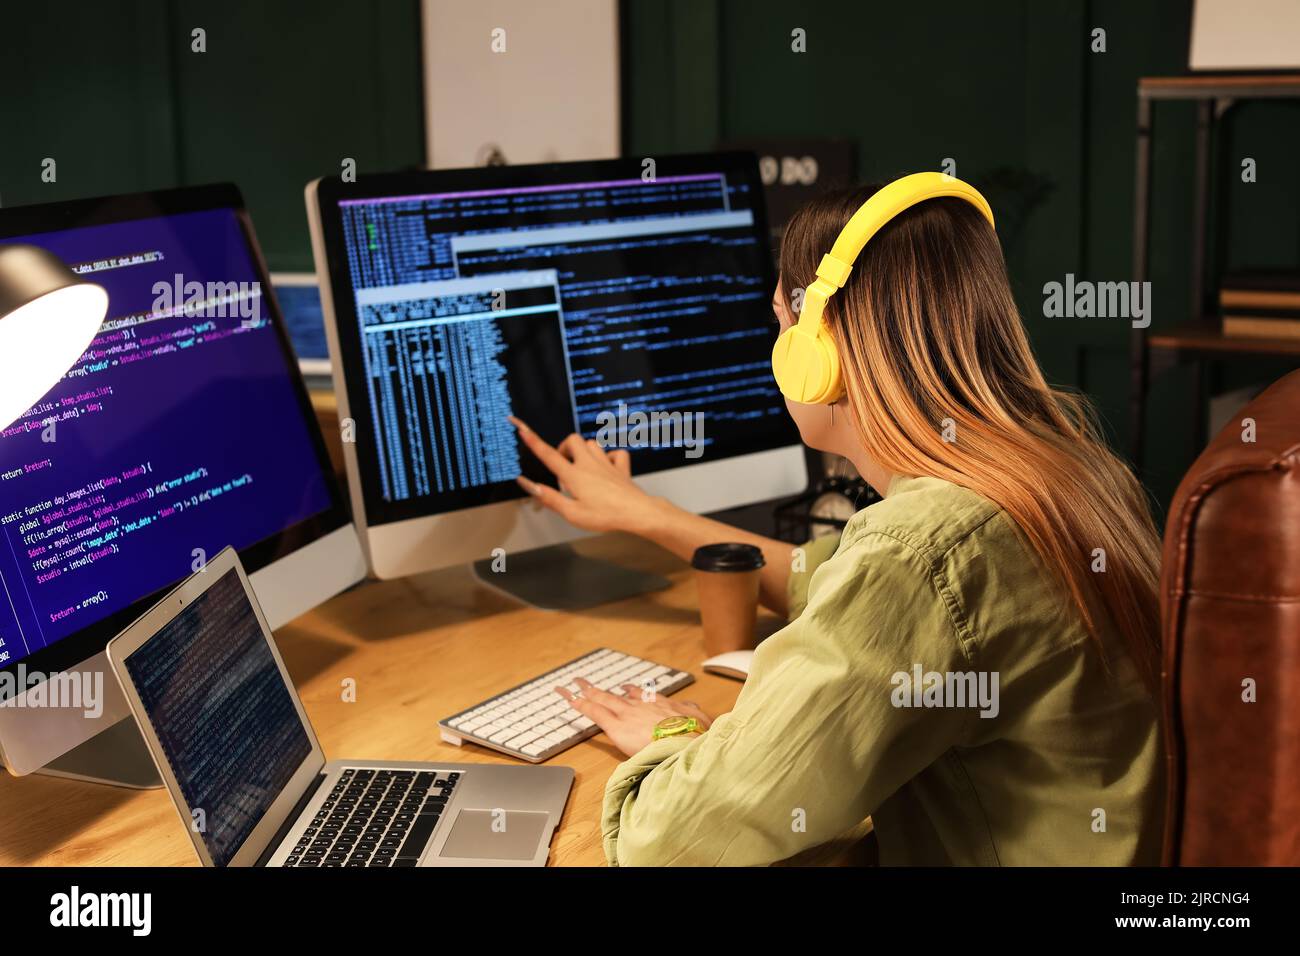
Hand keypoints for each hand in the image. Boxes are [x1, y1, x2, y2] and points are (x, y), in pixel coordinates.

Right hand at [510, 416, 661, 533]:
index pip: (548, 455)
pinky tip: (606, 467)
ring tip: (581, 469)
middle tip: (562, 466)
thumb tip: (528, 484)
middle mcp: (589, 464)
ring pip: (591, 443)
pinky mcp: (621, 468)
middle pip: (571, 440)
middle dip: (563, 448)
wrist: (636, 513)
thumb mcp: (571, 513)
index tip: (521, 427)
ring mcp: (606, 463)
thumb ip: (549, 497)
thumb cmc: (605, 515)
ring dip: (583, 452)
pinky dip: (609, 457)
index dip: (533, 441)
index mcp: (574, 475)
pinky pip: (615, 453)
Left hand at [557, 677, 711, 757]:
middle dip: (604, 689)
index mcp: (662, 706)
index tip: (626, 688)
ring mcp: (628, 713)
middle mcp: (643, 705)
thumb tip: (699, 714)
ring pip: (603, 699)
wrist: (687, 741)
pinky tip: (569, 698)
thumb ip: (697, 718)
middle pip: (619, 695)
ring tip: (575, 685)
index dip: (632, 693)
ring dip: (588, 691)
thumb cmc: (696, 736)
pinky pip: (594, 712)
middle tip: (590, 683)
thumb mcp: (703, 723)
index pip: (644, 697)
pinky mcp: (616, 725)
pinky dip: (580, 704)